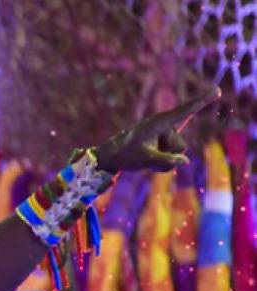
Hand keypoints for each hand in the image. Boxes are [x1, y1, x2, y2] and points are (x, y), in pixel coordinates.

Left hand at [94, 88, 219, 172]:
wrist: (109, 157)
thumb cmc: (125, 155)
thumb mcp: (144, 160)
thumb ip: (165, 161)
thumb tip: (185, 161)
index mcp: (159, 123)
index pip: (185, 111)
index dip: (202, 101)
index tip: (217, 90)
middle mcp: (163, 126)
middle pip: (180, 146)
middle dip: (168, 155)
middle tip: (145, 154)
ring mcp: (163, 134)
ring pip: (177, 153)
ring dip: (163, 160)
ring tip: (144, 156)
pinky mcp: (161, 141)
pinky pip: (171, 157)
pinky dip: (162, 162)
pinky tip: (147, 159)